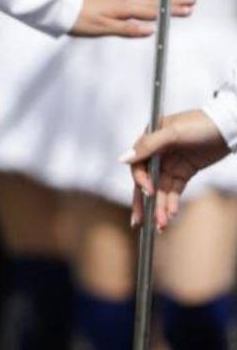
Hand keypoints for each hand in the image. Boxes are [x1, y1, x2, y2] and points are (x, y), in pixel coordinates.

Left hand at [71, 0, 194, 37]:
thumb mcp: (104, 29)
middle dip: (173, 0)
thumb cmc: (80, 21)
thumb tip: (150, 30)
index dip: (171, 11)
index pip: (153, 11)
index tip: (188, 10)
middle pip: (152, 0)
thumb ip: (127, 29)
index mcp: (124, 9)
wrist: (60, 8)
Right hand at [124, 109, 229, 231]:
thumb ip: (148, 146)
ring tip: (161, 225)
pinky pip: (174, 191)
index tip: (149, 192)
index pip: (138, 165)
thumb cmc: (200, 124)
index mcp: (149, 140)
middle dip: (142, 203)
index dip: (141, 180)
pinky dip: (172, 203)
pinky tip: (171, 215)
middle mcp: (157, 154)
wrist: (228, 127)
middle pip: (145, 182)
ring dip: (159, 207)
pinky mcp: (183, 173)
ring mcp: (170, 164)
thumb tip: (123, 159)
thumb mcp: (173, 132)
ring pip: (160, 190)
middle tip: (138, 222)